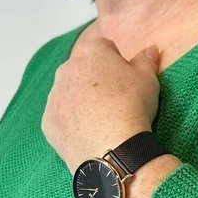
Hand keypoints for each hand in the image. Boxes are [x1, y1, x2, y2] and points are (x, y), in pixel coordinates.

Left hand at [42, 37, 160, 173]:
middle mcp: (65, 69)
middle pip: (83, 70)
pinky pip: (61, 117)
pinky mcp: (48, 122)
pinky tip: (88, 134)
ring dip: (82, 101)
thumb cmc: (132, 108)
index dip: (118, 64)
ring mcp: (53, 97)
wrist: (112, 149)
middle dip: (96, 81)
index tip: (126, 83)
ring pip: (69, 94)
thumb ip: (145, 61)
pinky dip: (72, 123)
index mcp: (90, 52)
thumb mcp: (148, 80)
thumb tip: (149, 50)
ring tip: (102, 121)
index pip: (105, 48)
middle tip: (115, 102)